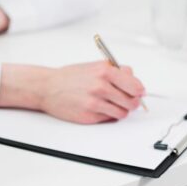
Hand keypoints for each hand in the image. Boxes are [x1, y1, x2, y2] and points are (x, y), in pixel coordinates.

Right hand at [0, 62, 145, 123]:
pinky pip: (109, 119)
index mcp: (104, 71)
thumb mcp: (93, 66)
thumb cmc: (69, 77)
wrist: (47, 87)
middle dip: (131, 102)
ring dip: (120, 110)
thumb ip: (115, 71)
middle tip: (126, 100)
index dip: (139, 90)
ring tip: (110, 104)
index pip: (135, 85)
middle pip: (132, 101)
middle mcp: (101, 86)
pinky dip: (108, 115)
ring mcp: (95, 102)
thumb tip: (133, 78)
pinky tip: (98, 108)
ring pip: (123, 113)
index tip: (139, 92)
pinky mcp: (89, 116)